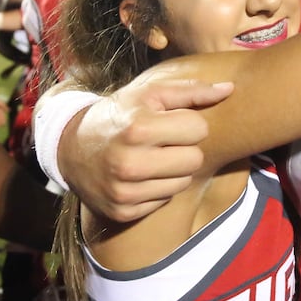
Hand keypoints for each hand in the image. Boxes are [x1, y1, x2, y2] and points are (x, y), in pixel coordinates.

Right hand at [65, 77, 233, 223]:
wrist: (70, 147)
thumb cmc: (120, 114)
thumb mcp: (149, 93)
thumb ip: (191, 90)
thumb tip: (230, 89)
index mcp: (138, 128)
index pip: (199, 129)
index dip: (189, 123)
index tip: (172, 122)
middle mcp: (130, 163)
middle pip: (195, 159)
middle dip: (185, 148)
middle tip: (163, 142)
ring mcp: (124, 191)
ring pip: (183, 183)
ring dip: (174, 170)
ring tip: (152, 158)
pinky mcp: (123, 211)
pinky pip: (164, 201)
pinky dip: (157, 189)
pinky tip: (140, 176)